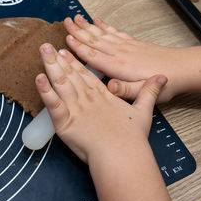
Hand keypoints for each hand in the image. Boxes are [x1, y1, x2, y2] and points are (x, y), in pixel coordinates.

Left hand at [35, 43, 166, 163]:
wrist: (122, 154)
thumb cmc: (132, 137)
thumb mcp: (144, 111)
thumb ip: (149, 92)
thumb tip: (161, 78)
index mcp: (103, 95)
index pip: (85, 75)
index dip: (74, 62)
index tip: (65, 50)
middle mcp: (87, 98)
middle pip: (71, 75)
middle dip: (58, 59)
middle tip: (46, 45)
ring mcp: (76, 109)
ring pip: (61, 83)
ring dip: (51, 66)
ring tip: (42, 52)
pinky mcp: (65, 122)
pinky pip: (53, 103)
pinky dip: (44, 91)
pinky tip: (38, 78)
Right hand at [63, 15, 181, 102]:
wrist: (183, 68)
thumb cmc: (164, 83)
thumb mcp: (145, 92)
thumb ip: (126, 90)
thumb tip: (109, 87)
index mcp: (119, 66)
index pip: (94, 55)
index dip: (78, 47)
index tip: (65, 38)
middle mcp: (120, 53)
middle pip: (95, 40)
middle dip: (79, 31)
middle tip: (65, 22)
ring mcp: (127, 46)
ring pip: (102, 34)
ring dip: (88, 26)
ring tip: (76, 18)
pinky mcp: (133, 43)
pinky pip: (115, 32)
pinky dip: (105, 26)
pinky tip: (98, 21)